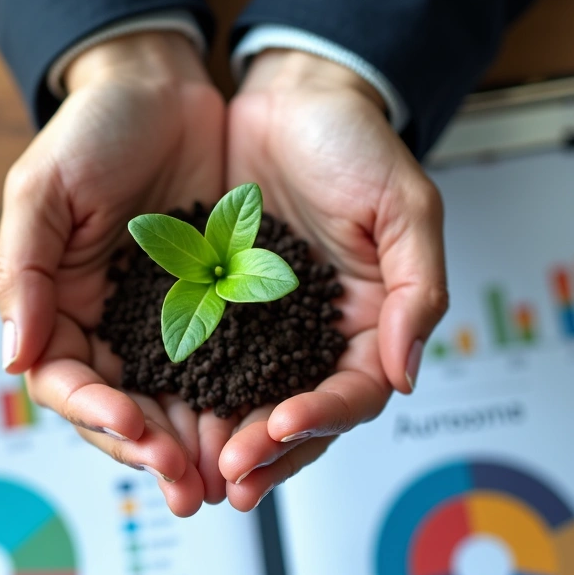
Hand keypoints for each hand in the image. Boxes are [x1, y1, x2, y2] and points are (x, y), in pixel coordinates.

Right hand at [0, 33, 227, 515]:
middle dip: (155, 452)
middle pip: (126, 412)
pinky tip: (263, 425)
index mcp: (60, 309)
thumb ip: (24, 271)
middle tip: (190, 485)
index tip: (133, 425)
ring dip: (200, 445)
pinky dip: (241, 401)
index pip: (67, 383)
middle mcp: (112, 327)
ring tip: (229, 478)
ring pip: (179, 403)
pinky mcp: (218, 309)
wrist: (164, 88)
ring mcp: (166, 323)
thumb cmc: (93, 129)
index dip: (96, 414)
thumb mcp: (42, 189)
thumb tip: (13, 357)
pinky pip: (228, 367)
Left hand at [219, 50, 448, 509]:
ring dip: (218, 442)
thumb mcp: (405, 205)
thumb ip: (418, 290)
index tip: (284, 425)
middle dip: (263, 453)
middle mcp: (314, 339)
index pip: (352, 395)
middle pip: (295, 418)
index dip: (322, 418)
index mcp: (368, 325)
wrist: (290, 98)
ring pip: (243, 404)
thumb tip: (407, 374)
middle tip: (226, 476)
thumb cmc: (354, 143)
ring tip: (187, 469)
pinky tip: (154, 415)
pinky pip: (196, 362)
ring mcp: (262, 329)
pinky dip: (180, 394)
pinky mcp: (214, 309)